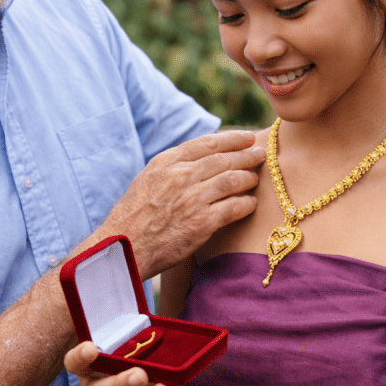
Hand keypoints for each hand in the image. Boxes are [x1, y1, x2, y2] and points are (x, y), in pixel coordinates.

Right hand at [99, 130, 264, 277]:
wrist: (124, 247)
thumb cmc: (133, 216)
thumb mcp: (147, 180)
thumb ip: (172, 167)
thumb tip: (198, 159)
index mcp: (166, 162)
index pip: (207, 143)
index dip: (231, 139)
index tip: (247, 138)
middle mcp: (181, 176)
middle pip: (223, 160)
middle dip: (246, 155)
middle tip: (260, 154)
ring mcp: (192, 199)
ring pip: (232, 181)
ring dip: (248, 178)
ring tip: (255, 178)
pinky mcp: (202, 223)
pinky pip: (233, 208)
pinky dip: (246, 204)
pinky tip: (250, 204)